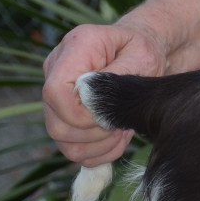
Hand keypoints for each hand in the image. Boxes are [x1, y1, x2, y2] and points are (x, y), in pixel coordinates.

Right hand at [42, 19, 168, 166]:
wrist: (141, 53)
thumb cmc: (143, 51)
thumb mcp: (142, 56)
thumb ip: (117, 78)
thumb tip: (92, 98)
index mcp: (75, 48)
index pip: (55, 92)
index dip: (80, 115)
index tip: (110, 116)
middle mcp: (56, 70)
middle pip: (56, 124)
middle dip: (94, 134)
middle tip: (121, 124)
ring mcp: (56, 94)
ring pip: (62, 141)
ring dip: (98, 145)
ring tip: (122, 129)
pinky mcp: (62, 114)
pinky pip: (73, 149)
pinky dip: (99, 152)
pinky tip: (117, 137)